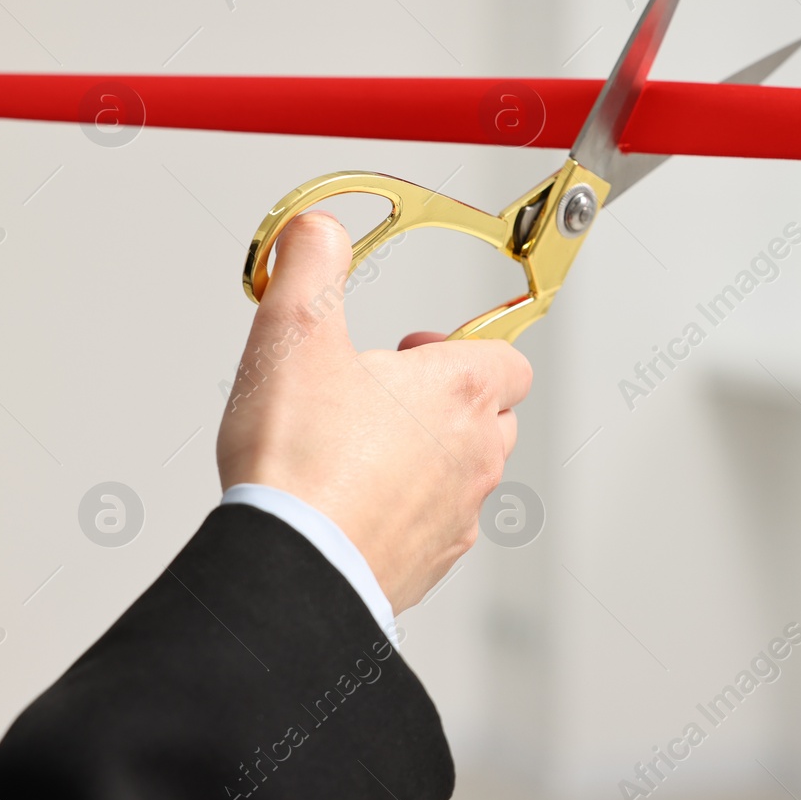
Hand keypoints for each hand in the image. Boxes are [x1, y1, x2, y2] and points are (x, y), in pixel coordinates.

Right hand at [216, 212, 531, 611]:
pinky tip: (352, 505)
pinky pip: (438, 527)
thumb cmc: (301, 463)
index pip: (508, 357)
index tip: (414, 349)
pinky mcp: (432, 562)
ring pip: (466, 474)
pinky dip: (407, 512)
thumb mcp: (294, 334)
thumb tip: (317, 232)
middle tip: (382, 397)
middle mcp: (476, 455)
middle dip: (447, 402)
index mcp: (462, 392)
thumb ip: (311, 269)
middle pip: (493, 416)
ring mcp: (459, 514)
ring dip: (428, 458)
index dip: (462, 347)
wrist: (292, 566)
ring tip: (358, 452)